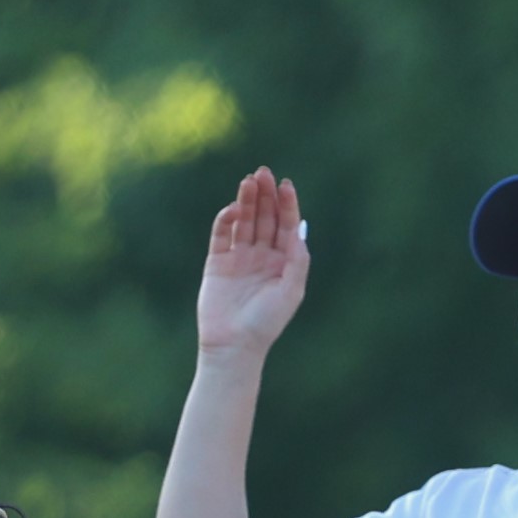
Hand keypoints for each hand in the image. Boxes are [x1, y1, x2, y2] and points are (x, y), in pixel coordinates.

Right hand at [199, 166, 312, 358]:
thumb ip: (297, 260)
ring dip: (247, 201)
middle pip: (265, 218)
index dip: (286, 204)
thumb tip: (300, 229)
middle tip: (263, 172)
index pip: (286, 225)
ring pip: (244, 222)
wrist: (233, 345)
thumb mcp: (291, 291)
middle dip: (265, 195)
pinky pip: (222, 235)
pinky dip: (226, 220)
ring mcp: (239, 258)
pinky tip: (233, 208)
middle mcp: (262, 256)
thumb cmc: (266, 323)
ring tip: (248, 181)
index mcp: (283, 262)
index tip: (285, 184)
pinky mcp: (217, 262)